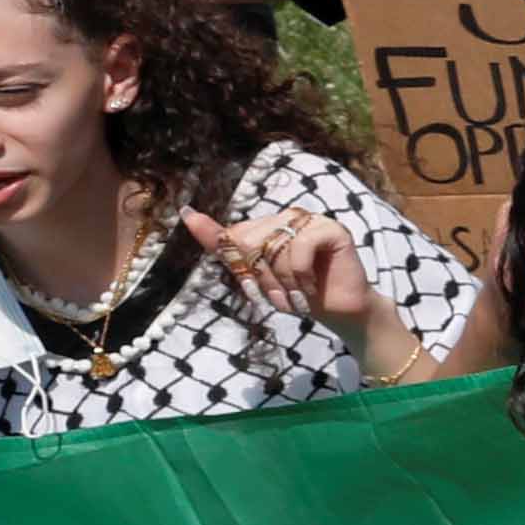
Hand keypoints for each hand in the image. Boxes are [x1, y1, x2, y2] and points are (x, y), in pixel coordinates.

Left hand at [184, 199, 382, 328]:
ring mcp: (312, 220)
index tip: (254, 291)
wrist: (338, 311)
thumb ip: (222, 245)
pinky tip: (310, 286)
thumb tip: (186, 213)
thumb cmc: (296, 293)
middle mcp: (288, 217)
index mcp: (268, 224)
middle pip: (251, 241)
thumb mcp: (253, 273)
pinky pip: (301, 247)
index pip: (235, 236)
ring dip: (283, 281)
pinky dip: (301, 274)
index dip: (242, 268)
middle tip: (279, 298)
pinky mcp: (333, 229)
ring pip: (276, 246)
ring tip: (296, 297)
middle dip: (262, 277)